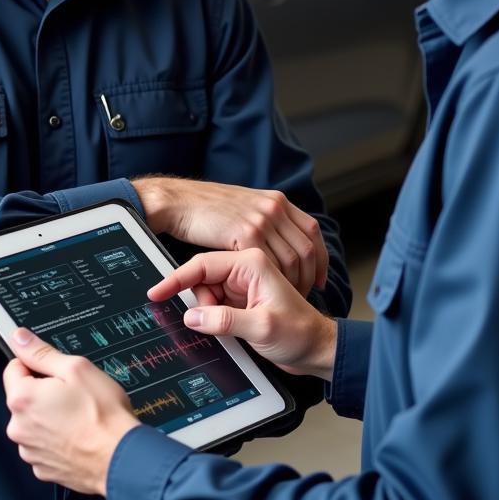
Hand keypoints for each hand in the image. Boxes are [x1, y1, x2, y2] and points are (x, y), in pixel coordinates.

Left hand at [3, 329, 139, 495]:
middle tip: (73, 393)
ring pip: (34, 421)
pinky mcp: (42, 468)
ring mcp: (29, 451)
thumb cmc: (102, 415)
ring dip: (50, 416)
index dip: (37, 364)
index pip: (14, 367)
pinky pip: (43, 444)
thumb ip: (42, 352)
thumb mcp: (76, 368)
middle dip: (44, 391)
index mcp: (22, 399)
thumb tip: (19, 338)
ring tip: (78, 416)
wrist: (120, 457)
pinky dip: (56, 438)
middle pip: (24, 396)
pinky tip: (77, 434)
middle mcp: (19, 428)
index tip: (56, 371)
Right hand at [132, 176, 327, 296]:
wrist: (178, 201)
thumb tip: (278, 242)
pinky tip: (266, 294)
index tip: (320, 278)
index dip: (320, 258)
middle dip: (310, 277)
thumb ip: (262, 219)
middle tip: (304, 295)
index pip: (312, 232)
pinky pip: (268, 264)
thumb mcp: (243, 206)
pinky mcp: (245, 233)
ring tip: (286, 299)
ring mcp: (260, 220)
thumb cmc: (205, 208)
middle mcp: (273, 208)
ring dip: (292, 284)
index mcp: (276, 200)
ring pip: (290, 260)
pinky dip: (273, 283)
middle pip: (306, 250)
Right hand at [148, 248, 337, 380]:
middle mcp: (247, 268)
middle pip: (202, 278)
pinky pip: (215, 304)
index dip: (176, 279)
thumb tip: (191, 317)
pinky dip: (214, 317)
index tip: (156, 293)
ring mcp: (243, 284)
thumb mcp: (261, 327)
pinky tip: (228, 329)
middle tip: (212, 323)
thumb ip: (224, 320)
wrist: (316, 350)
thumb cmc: (299, 334)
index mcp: (252, 262)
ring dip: (209, 312)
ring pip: (207, 293)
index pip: (203, 264)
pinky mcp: (242, 300)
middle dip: (200, 302)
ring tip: (232, 328)